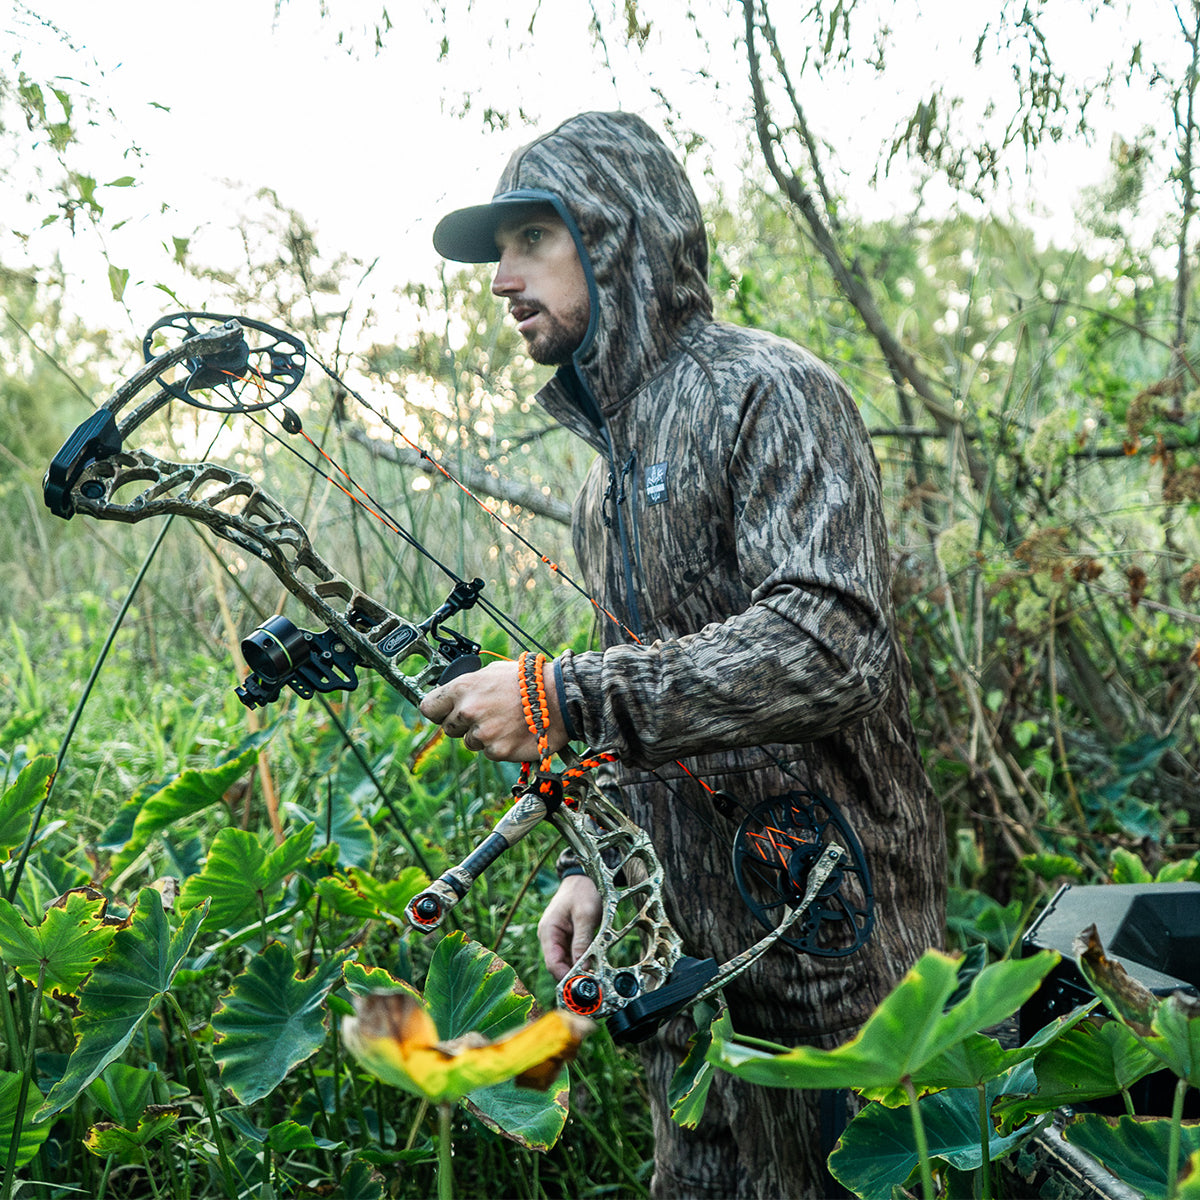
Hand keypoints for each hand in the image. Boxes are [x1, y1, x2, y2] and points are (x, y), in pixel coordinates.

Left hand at [418, 657, 568, 761]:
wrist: (559, 696)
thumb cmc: (527, 680)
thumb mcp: (492, 672)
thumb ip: (468, 686)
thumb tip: (453, 695)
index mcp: (463, 688)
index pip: (429, 707)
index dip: (438, 711)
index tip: (444, 712)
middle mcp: (468, 711)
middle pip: (449, 728)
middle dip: (463, 724)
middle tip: (486, 715)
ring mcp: (483, 733)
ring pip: (470, 742)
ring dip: (484, 735)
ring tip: (506, 721)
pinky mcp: (498, 750)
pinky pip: (490, 752)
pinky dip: (500, 745)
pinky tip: (514, 731)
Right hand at [537, 873, 602, 980]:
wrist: (584, 877)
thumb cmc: (582, 891)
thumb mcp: (585, 915)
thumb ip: (582, 941)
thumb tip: (582, 968)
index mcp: (548, 931)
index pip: (552, 963)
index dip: (566, 976)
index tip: (583, 984)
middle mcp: (550, 937)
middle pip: (559, 965)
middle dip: (574, 975)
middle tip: (593, 983)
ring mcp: (558, 938)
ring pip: (567, 962)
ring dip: (579, 969)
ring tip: (595, 975)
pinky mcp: (568, 938)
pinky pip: (573, 954)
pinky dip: (582, 960)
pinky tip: (593, 964)